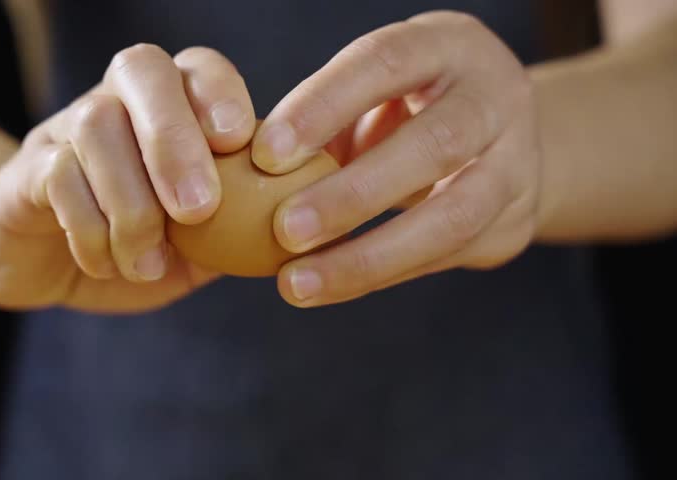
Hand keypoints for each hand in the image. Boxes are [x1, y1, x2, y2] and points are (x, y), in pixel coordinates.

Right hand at [0, 45, 255, 311]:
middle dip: (174, 137)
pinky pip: (56, 175)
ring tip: (148, 263)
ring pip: (96, 123)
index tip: (237, 143)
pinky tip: (108, 265)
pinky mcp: (25, 171)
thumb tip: (292, 237)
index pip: (197, 68)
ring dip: (132, 202)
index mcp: (167, 111)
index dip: (219, 93)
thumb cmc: (130, 249)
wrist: (33, 262)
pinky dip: (90, 228)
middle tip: (198, 208)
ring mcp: (64, 131)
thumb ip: (237, 235)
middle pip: (141, 70)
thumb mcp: (195, 250)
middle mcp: (115, 103)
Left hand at [251, 11, 540, 306]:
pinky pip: (446, 256)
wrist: (500, 138)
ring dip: (367, 256)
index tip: (263, 154)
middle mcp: (495, 96)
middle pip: (434, 143)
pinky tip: (331, 285)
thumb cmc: (405, 109)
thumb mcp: (372, 92)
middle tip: (284, 232)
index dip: (324, 105)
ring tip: (296, 283)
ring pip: (452, 217)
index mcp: (447, 45)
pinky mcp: (516, 221)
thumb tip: (241, 168)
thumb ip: (322, 121)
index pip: (385, 63)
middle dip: (353, 194)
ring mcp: (517, 161)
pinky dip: (381, 274)